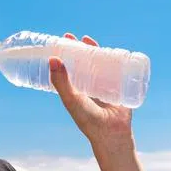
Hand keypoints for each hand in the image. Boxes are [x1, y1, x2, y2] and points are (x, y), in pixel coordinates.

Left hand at [49, 32, 134, 147]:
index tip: (60, 42)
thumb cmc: (88, 119)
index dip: (64, 56)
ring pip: (99, 65)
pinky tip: (113, 50)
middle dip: (79, 50)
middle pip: (83, 63)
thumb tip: (52, 58)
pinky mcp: (118, 87)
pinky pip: (117, 70)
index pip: (68, 68)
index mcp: (75, 90)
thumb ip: (61, 82)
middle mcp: (88, 87)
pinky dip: (115, 60)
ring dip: (96, 52)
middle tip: (76, 37)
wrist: (112, 133)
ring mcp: (103, 86)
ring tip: (89, 40)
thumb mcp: (71, 99)